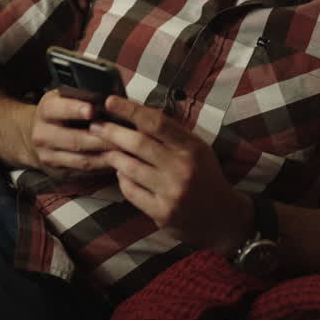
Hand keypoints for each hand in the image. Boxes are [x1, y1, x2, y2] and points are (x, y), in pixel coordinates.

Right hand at [26, 89, 115, 181]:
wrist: (37, 135)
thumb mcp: (63, 98)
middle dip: (101, 139)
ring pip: (81, 159)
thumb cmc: (58, 113)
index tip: (92, 110)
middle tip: (123, 136)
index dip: (75, 109)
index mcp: (45, 111)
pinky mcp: (59, 172)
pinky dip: (102, 167)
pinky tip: (116, 161)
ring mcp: (49, 156)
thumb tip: (109, 98)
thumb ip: (81, 97)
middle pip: (74, 140)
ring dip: (106, 156)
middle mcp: (43, 135)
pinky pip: (84, 172)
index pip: (57, 109)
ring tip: (125, 150)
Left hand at [90, 96, 253, 254]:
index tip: (109, 101)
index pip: (156, 122)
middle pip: (138, 143)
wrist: (224, 218)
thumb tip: (136, 115)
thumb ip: (171, 135)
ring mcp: (171, 192)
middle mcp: (182, 168)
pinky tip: (122, 173)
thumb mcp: (197, 149)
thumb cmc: (206, 177)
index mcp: (192, 148)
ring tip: (106, 149)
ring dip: (113, 156)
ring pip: (129, 167)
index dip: (130, 109)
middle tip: (96, 126)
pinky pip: (131, 191)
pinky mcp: (161, 213)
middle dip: (111, 132)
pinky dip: (122, 179)